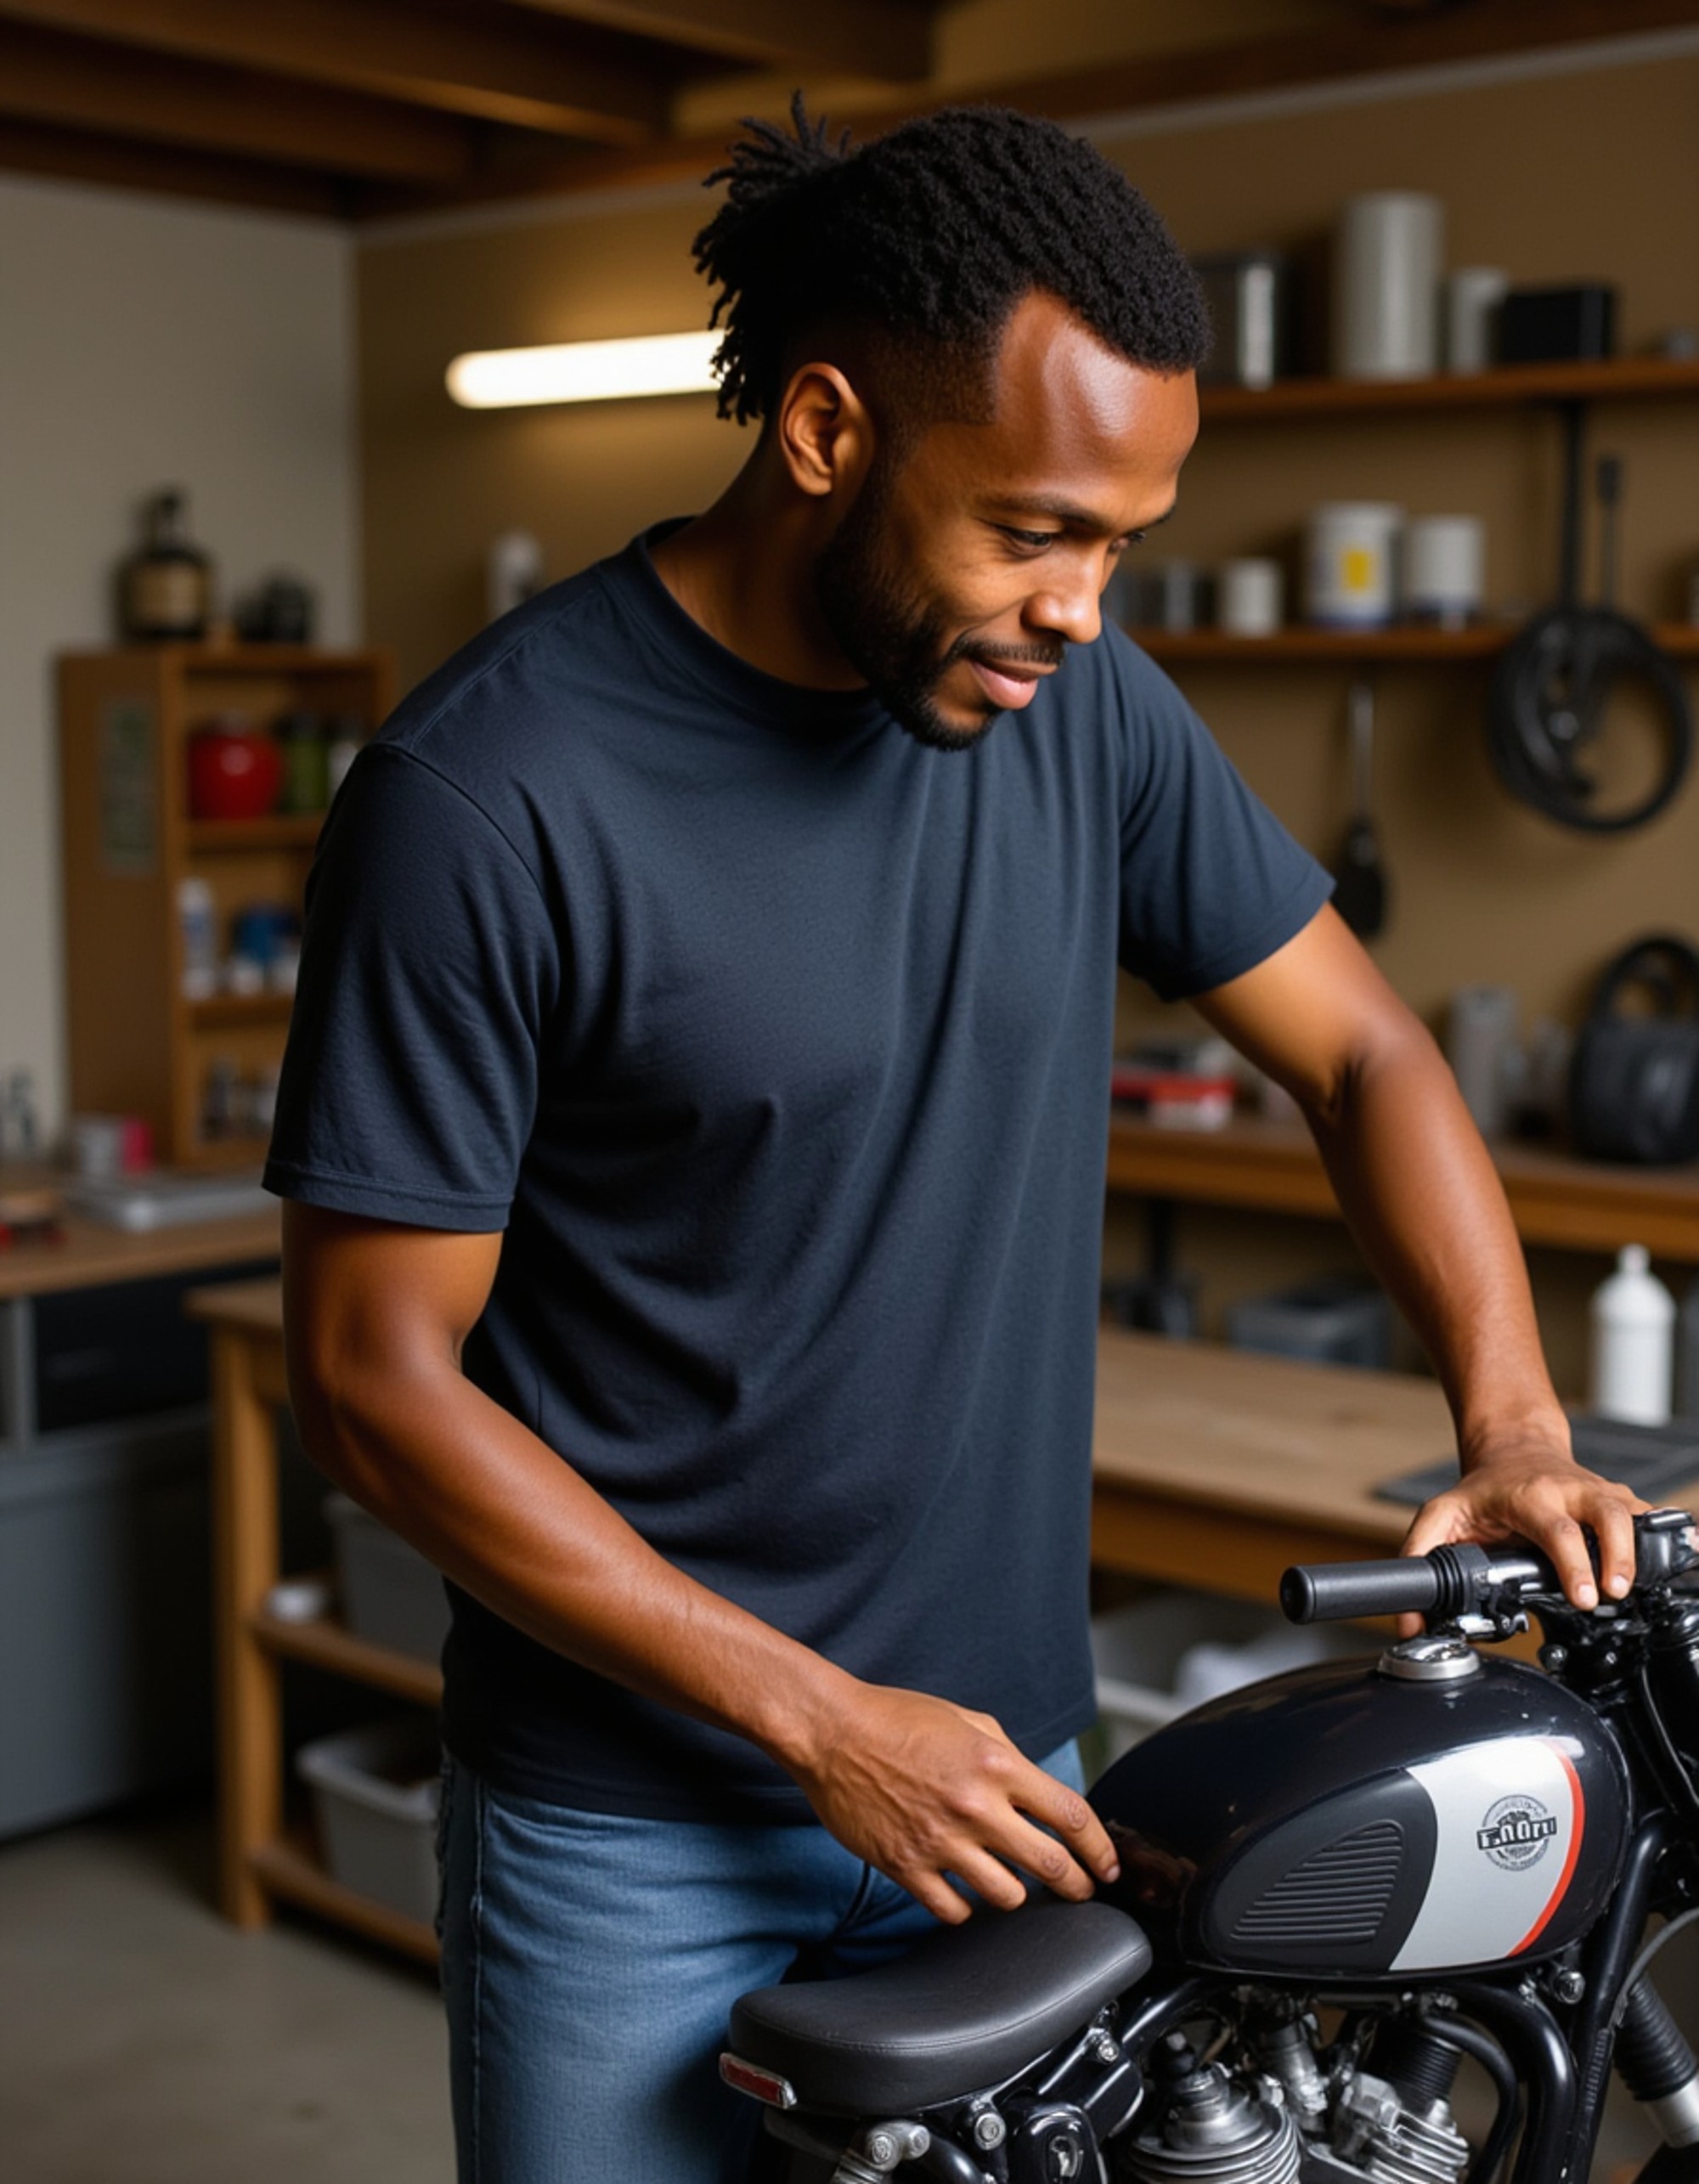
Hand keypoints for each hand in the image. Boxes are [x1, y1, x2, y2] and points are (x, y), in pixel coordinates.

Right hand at [787, 1681, 1120, 1924]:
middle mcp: (975, 1805)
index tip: (1106, 1865)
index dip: (1100, 1848)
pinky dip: (965, 1908)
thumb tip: (1039, 1794)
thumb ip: (1009, 1757)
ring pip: (1006, 1897)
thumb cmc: (897, 1718)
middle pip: (1052, 1865)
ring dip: (1018, 1895)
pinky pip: (954, 1911)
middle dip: (1078, 1885)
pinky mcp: (907, 1866)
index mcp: (996, 1763)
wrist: (832, 1732)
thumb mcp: (966, 1719)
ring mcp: (941, 1841)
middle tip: (1082, 1891)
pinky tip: (964, 1894)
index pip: (1071, 1816)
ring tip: (1013, 1886)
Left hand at [1399, 1422, 1645, 1629]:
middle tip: (1613, 1593)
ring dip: (1639, 1550)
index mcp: (1528, 1497)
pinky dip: (1664, 1532)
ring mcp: (1596, 1492)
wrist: (1514, 1449)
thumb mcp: (1441, 1514)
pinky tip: (1677, 1549)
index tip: (1581, 1597)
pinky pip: (1648, 1513)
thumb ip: (1419, 1558)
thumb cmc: (1483, 1490)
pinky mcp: (1615, 1499)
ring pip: (1630, 1512)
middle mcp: (1568, 1491)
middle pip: (1606, 1517)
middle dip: (1616, 1556)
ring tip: (1633, 1586)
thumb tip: (1409, 1619)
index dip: (1573, 1563)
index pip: (1557, 1530)